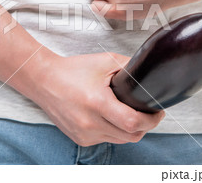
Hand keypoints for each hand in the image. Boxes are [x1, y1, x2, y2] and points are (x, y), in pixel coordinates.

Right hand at [30, 52, 164, 145]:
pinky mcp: (80, 139)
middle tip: (148, 113)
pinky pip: (106, 140)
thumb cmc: (73, 70)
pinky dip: (113, 131)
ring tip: (129, 113)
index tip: (157, 112)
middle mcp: (89, 123)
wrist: (44, 80)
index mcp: (96, 102)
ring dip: (129, 130)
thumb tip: (150, 75)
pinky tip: (110, 117)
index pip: (133, 122)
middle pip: (130, 136)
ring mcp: (84, 134)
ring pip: (120, 140)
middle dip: (145, 126)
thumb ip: (130, 68)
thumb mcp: (105, 61)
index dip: (151, 120)